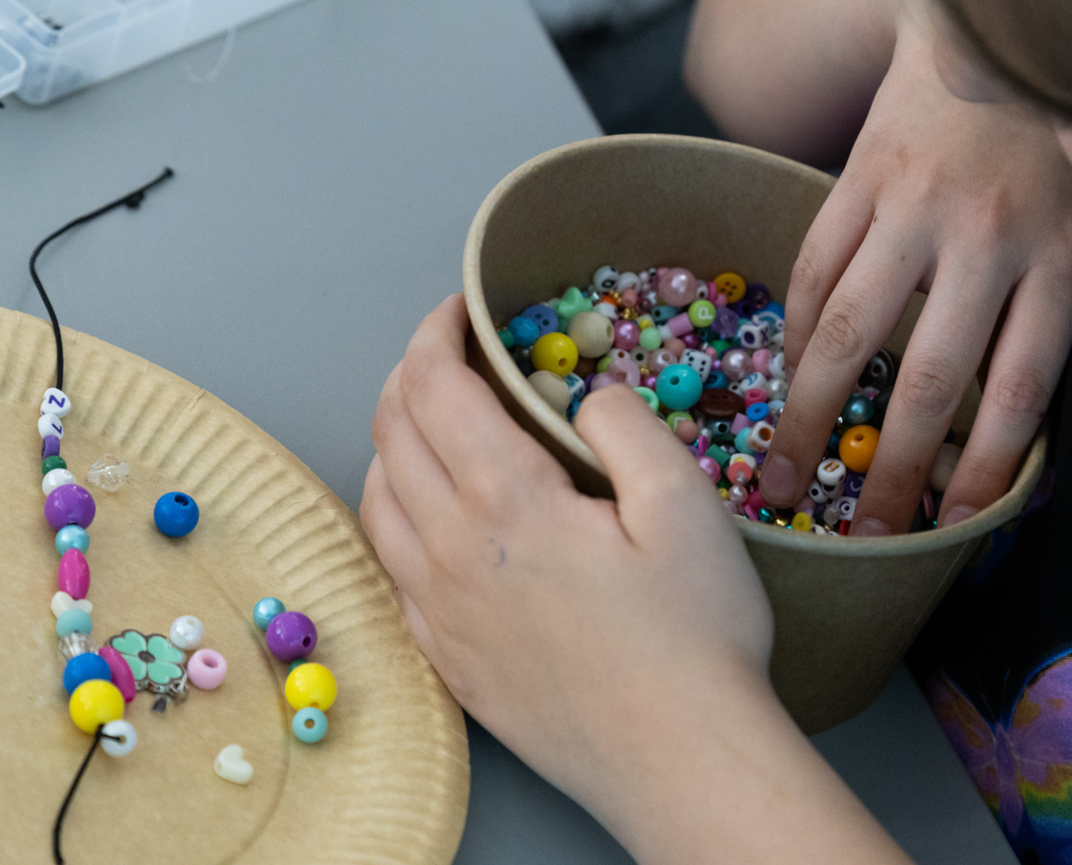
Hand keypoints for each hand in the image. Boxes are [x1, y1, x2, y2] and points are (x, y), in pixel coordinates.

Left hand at [361, 297, 775, 834]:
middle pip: (391, 434)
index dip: (436, 333)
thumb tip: (585, 394)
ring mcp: (440, 611)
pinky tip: (429, 521)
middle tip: (450, 356)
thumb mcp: (683, 507)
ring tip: (433, 428)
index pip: (434, 388)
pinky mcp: (448, 660)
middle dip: (410, 375)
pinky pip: (390, 569)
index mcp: (506, 502)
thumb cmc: (695, 637)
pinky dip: (394, 517)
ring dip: (392, 444)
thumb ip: (625, 428)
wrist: (681, 762)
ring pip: (376, 501)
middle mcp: (451, 552)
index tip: (459, 309)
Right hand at [758, 17, 1071, 534]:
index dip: (989, 468)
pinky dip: (796, 334)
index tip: (956, 527)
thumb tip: (984, 434)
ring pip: (850, 329)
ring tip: (784, 475)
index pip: (1020, 388)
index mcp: (1056, 259)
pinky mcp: (857, 179)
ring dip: (810, 413)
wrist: (999, 30)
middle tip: (860, 530)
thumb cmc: (1051, 150)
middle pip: (927, 376)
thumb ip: (1037, 319)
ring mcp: (912, 206)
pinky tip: (789, 376)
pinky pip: (814, 270)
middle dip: (888, 468)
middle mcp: (984, 237)